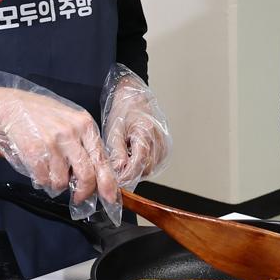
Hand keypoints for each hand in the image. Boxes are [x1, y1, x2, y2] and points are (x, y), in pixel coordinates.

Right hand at [0, 82, 119, 209]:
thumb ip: (84, 144)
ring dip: (57, 185)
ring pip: (62, 181)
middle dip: (84, 192)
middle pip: (87, 175)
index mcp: (85, 125)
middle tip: (79, 198)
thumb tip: (97, 175)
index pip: (102, 160)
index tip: (110, 198)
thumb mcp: (70, 122)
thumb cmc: (42, 116)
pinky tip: (38, 171)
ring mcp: (52, 143)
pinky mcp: (34, 152)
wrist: (11, 107)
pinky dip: (41, 181)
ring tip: (50, 175)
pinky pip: (43, 179)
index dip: (107, 183)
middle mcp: (71, 133)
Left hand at [102, 68, 171, 188]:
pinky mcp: (164, 148)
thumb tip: (118, 173)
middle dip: (130, 172)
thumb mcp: (115, 132)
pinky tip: (133, 154)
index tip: (115, 180)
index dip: (126, 175)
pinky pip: (153, 163)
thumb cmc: (124, 110)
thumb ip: (117, 154)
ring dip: (136, 168)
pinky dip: (142, 163)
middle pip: (145, 169)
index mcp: (146, 134)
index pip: (138, 164)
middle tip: (116, 168)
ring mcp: (164, 145)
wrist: (135, 98)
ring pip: (150, 168)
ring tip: (125, 155)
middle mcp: (159, 141)